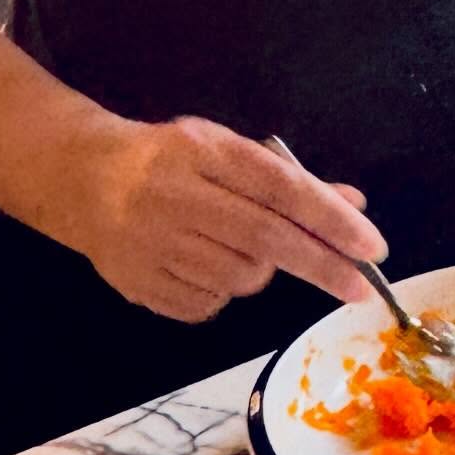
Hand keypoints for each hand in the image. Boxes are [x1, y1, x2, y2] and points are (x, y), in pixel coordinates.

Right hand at [72, 115, 387, 321]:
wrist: (84, 179)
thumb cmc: (172, 158)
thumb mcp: (228, 150)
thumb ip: (290, 179)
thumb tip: (354, 205)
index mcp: (205, 151)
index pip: (280, 187)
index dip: (329, 218)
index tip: (370, 246)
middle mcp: (179, 196)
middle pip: (266, 239)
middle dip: (321, 264)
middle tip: (360, 288)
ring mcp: (155, 245)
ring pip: (241, 277)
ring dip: (261, 269)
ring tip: (236, 242)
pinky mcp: (140, 286)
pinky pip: (210, 303)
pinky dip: (223, 289)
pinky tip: (203, 261)